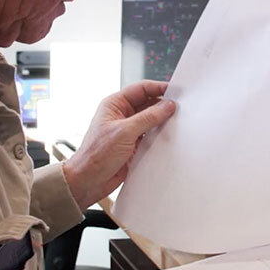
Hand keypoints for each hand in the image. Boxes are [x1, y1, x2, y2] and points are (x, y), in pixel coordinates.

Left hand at [62, 80, 175, 210]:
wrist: (88, 181)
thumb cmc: (96, 154)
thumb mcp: (124, 132)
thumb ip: (148, 117)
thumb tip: (167, 105)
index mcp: (114, 104)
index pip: (140, 89)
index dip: (158, 87)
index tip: (175, 90)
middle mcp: (121, 115)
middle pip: (148, 103)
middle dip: (163, 105)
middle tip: (182, 108)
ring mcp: (128, 131)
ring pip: (151, 120)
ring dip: (163, 121)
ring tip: (179, 122)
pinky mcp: (133, 145)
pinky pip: (150, 136)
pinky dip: (160, 136)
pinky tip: (170, 137)